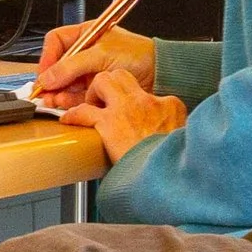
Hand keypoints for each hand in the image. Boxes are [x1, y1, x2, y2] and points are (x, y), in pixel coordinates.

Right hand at [32, 21, 156, 111]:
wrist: (161, 74)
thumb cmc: (140, 55)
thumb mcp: (101, 55)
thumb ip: (72, 66)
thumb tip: (48, 77)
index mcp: (87, 34)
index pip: (57, 42)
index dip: (47, 57)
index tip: (44, 73)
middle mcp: (86, 52)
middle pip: (58, 64)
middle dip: (50, 79)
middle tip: (43, 91)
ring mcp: (90, 71)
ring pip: (65, 81)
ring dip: (57, 91)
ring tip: (52, 100)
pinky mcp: (95, 88)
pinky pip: (75, 94)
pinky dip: (67, 100)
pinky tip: (62, 103)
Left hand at [54, 64, 187, 165]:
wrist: (167, 175)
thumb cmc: (171, 164)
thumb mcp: (183, 140)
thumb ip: (173, 131)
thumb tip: (166, 137)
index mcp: (170, 106)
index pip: (149, 94)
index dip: (136, 103)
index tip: (133, 115)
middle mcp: (147, 101)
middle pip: (122, 76)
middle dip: (109, 85)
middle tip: (105, 102)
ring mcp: (127, 109)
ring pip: (103, 81)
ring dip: (93, 92)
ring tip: (91, 106)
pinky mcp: (109, 123)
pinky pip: (83, 111)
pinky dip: (73, 115)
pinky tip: (69, 120)